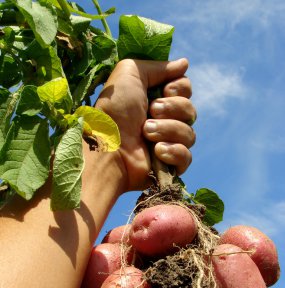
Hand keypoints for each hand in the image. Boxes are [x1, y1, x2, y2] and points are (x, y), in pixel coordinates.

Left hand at [95, 58, 195, 190]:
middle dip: (172, 108)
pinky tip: (157, 151)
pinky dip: (174, 152)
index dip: (180, 89)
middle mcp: (162, 120)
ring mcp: (166, 143)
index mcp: (154, 99)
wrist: (109, 147)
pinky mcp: (168, 165)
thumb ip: (157, 66)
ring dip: (168, 129)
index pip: (185, 89)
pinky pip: (187, 156)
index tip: (165, 90)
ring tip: (145, 133)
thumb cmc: (115, 110)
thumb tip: (184, 63)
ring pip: (189, 133)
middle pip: (190, 110)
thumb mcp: (130, 73)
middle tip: (150, 112)